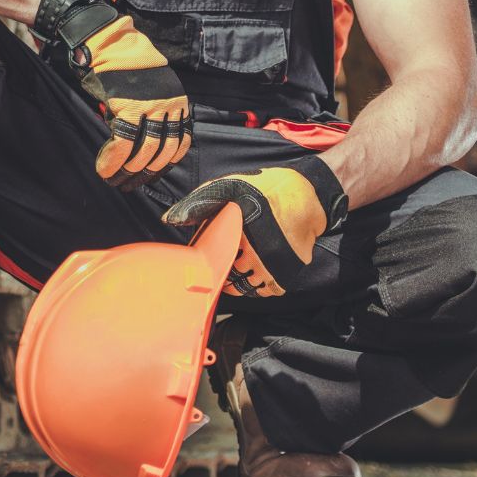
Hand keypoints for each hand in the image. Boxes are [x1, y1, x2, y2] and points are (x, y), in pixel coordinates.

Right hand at [61, 8, 191, 189]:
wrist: (110, 43)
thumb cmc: (125, 68)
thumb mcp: (148, 93)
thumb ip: (149, 118)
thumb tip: (138, 149)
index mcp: (178, 103)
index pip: (180, 144)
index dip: (164, 166)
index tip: (148, 177)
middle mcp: (169, 106)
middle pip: (162, 152)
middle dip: (144, 174)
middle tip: (128, 186)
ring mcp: (150, 106)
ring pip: (144, 150)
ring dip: (128, 171)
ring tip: (115, 180)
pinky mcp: (128, 106)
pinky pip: (122, 141)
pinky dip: (113, 159)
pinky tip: (104, 169)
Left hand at [161, 158, 346, 296]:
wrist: (307, 192)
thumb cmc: (263, 187)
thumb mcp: (227, 186)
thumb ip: (199, 203)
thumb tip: (169, 219)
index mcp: (236, 231)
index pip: (212, 260)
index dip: (207, 262)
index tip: (205, 261)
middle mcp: (255, 252)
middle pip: (230, 276)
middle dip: (223, 274)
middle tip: (220, 269)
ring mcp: (273, 263)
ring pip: (249, 287)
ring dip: (240, 284)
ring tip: (235, 275)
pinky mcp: (289, 269)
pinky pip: (270, 289)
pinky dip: (261, 287)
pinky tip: (255, 276)